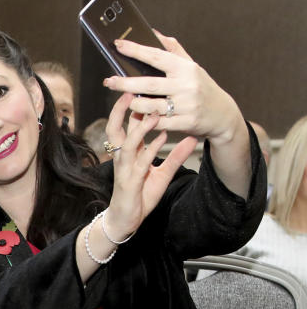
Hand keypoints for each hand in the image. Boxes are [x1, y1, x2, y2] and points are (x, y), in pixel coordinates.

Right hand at [101, 93, 195, 237]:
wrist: (128, 219)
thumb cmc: (141, 195)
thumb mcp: (163, 173)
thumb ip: (176, 155)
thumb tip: (192, 138)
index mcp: (128, 154)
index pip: (123, 125)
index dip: (128, 108)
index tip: (139, 89)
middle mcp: (123, 158)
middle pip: (115, 129)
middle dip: (121, 110)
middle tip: (131, 90)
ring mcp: (124, 169)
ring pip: (127, 143)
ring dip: (139, 127)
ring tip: (151, 113)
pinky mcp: (130, 181)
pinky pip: (140, 162)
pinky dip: (150, 149)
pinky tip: (161, 138)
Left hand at [104, 33, 245, 147]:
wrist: (223, 114)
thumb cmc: (202, 87)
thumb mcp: (192, 67)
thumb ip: (173, 50)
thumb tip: (154, 33)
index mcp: (186, 68)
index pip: (157, 56)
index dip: (136, 50)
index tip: (118, 45)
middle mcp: (187, 86)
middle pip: (148, 84)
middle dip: (125, 83)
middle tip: (109, 81)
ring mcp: (186, 105)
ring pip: (149, 106)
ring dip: (134, 104)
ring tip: (127, 101)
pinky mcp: (185, 123)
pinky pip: (157, 123)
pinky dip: (145, 120)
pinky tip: (139, 117)